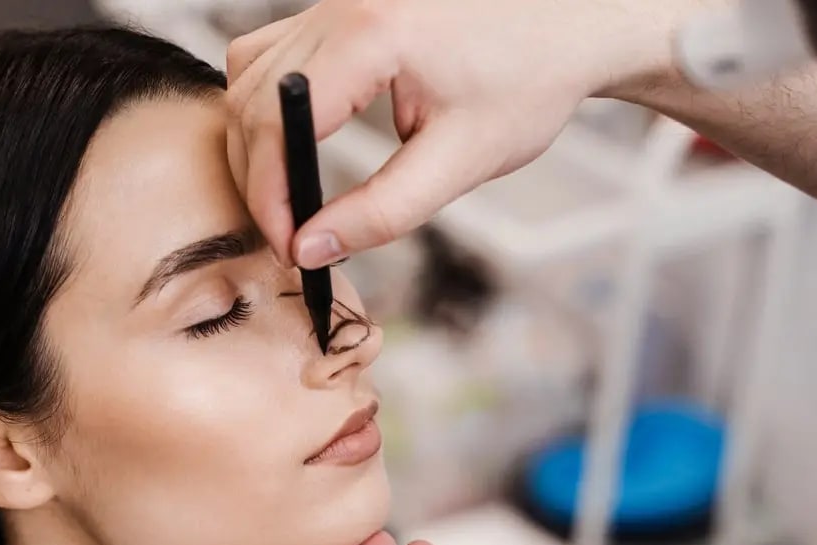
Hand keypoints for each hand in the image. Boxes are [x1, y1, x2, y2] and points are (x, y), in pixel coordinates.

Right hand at [225, 0, 692, 267]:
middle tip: (291, 236)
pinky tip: (298, 141)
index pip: (277, 123)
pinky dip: (267, 106)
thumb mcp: (460, 162)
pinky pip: (267, 54)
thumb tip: (311, 247)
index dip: (270, 197)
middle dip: (258, 178)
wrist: (569, 28)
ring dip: (256, 142)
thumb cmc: (529, 83)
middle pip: (250, 100)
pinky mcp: (338, 11)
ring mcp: (334, 3)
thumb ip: (382, 212)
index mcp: (370, 35)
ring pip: (247, 76)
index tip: (290, 247)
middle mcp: (341, 8)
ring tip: (290, 196)